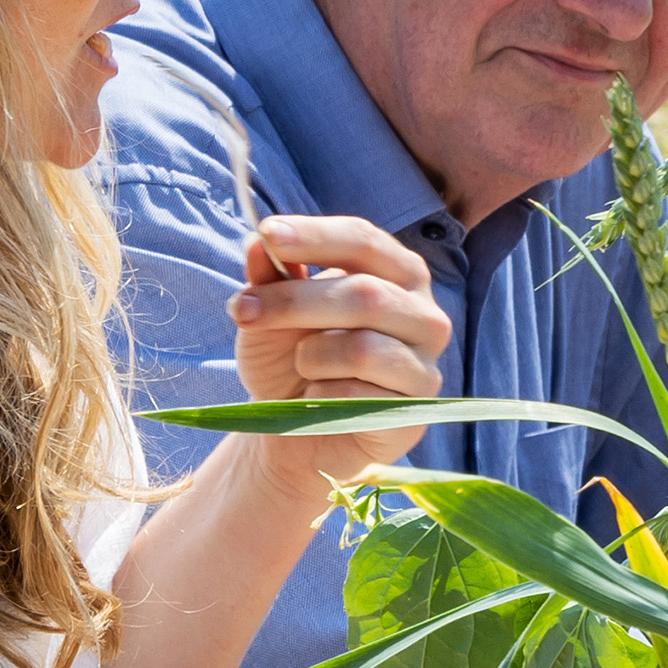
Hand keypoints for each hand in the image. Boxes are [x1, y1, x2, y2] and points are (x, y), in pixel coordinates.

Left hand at [233, 206, 456, 491]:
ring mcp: (424, 366)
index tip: (268, 233)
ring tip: (300, 365)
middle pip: (364, 293)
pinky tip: (316, 400)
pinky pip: (360, 398)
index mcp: (397, 275)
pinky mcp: (413, 414)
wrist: (295, 434)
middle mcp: (423, 315)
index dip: (316, 235)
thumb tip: (256, 244)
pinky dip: (321, 396)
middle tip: (242, 310)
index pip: (364, 241)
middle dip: (294, 301)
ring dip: (310, 356)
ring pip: (362, 349)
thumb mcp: (270, 317)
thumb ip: (269, 280)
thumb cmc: (291, 363)